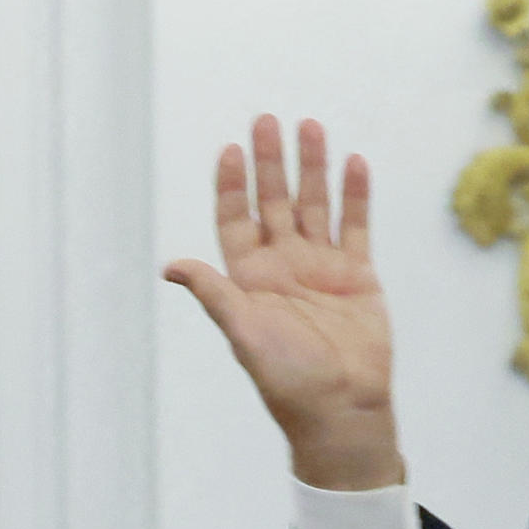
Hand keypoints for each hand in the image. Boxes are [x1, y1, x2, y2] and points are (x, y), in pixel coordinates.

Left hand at [163, 117, 404, 491]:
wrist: (342, 408)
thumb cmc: (288, 379)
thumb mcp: (243, 333)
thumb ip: (213, 294)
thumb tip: (170, 266)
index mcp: (250, 278)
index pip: (236, 220)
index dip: (231, 186)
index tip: (230, 150)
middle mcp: (284, 266)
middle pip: (274, 202)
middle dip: (270, 162)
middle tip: (266, 120)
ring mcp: (322, 267)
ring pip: (315, 205)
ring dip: (312, 167)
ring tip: (309, 126)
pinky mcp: (358, 275)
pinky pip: (356, 225)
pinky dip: (355, 195)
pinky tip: (353, 162)